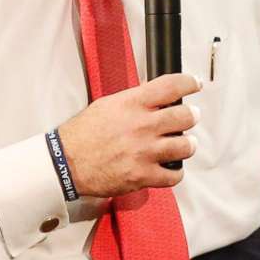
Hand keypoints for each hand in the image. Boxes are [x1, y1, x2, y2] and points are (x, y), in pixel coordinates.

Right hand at [56, 73, 199, 198]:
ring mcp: (144, 152)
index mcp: (132, 104)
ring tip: (182, 144)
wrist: (65, 163)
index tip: (194, 84)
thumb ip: (133, 100)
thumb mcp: (106, 105)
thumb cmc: (82, 135)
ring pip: (185, 146)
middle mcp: (142, 126)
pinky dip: (175, 172)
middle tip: (189, 117)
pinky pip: (174, 175)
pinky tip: (169, 168)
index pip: (171, 86)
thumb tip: (154, 96)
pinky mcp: (142, 175)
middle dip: (191, 116)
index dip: (189, 83)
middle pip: (185, 116)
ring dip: (187, 145)